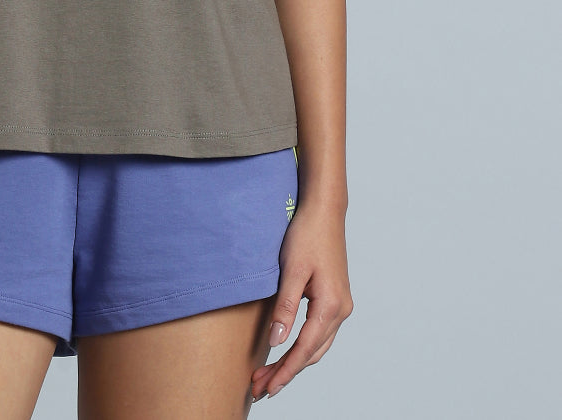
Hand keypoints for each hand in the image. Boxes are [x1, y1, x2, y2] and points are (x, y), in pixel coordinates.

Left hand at [250, 199, 352, 402]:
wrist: (324, 211)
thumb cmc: (307, 235)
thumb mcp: (291, 270)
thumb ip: (284, 308)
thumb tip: (276, 342)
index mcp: (331, 306)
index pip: (304, 349)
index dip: (285, 372)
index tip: (267, 388)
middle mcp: (341, 310)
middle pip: (312, 353)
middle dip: (286, 372)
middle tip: (259, 387)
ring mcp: (340, 305)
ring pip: (317, 346)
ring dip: (294, 362)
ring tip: (268, 374)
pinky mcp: (335, 299)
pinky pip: (320, 333)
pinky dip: (303, 347)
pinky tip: (286, 350)